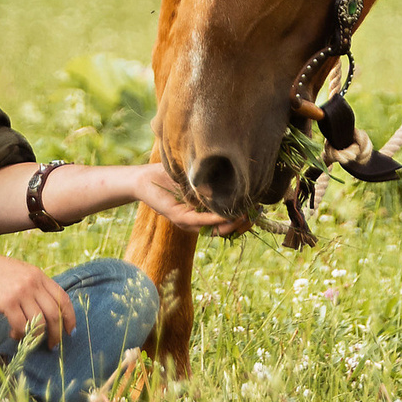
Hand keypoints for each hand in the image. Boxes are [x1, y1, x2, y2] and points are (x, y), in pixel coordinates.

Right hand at [0, 248, 75, 347]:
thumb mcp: (16, 272)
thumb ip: (31, 285)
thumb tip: (42, 308)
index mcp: (37, 274)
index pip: (62, 298)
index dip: (69, 317)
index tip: (70, 331)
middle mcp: (32, 281)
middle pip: (55, 313)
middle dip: (56, 333)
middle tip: (52, 346)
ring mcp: (20, 291)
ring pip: (40, 322)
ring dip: (37, 337)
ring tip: (29, 341)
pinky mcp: (7, 302)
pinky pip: (21, 325)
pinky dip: (20, 334)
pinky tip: (13, 334)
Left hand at [129, 162, 251, 236]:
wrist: (143, 179)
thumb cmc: (169, 174)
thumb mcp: (197, 175)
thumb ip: (213, 178)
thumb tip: (238, 173)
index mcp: (205, 210)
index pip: (229, 219)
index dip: (245, 217)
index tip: (257, 211)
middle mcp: (199, 219)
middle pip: (226, 227)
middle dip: (242, 224)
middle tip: (253, 216)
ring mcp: (189, 221)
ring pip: (215, 227)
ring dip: (231, 223)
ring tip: (243, 216)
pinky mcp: (180, 217)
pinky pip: (200, 221)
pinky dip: (214, 218)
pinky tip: (225, 213)